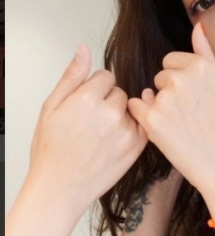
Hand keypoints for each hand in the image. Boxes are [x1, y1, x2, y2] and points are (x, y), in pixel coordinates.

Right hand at [27, 44, 147, 212]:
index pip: (106, 76)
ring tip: (102, 135)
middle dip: (109, 102)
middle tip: (92, 123)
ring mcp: (127, 130)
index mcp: (87, 99)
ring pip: (132, 108)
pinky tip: (115, 141)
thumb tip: (83, 49)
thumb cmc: (51, 148)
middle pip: (120, 92)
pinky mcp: (138, 145)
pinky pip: (142, 124)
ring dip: (122, 116)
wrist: (61, 187)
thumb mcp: (51, 107)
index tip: (86, 105)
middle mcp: (110, 112)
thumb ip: (71, 77)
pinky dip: (133, 129)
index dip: (95, 89)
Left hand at [127, 23, 214, 192]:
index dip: (182, 81)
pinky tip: (165, 130)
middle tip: (190, 115)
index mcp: (201, 67)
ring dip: (159, 107)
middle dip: (170, 93)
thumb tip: (197, 27)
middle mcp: (183, 79)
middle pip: (160, 77)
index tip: (196, 99)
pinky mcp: (152, 119)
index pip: (172, 61)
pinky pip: (136, 107)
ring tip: (181, 125)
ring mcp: (166, 99)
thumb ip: (205, 53)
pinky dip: (145, 118)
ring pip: (149, 93)